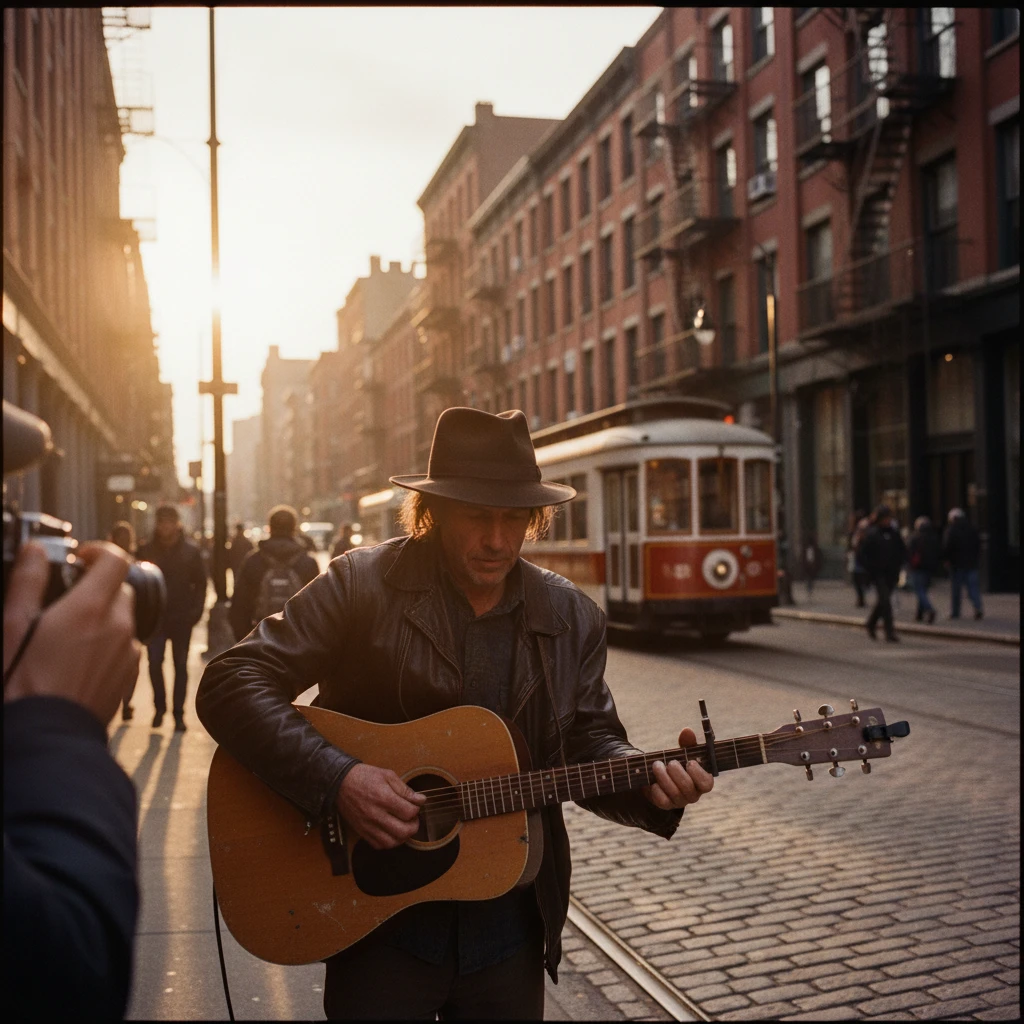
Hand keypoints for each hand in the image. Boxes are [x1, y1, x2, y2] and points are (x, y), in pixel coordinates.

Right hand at [4, 541, 139, 725]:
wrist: (45, 737)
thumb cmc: (22, 684)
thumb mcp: (11, 626)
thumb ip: (27, 581)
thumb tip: (36, 550)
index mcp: (92, 609)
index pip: (117, 560)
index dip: (99, 551)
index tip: (80, 558)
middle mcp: (119, 627)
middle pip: (120, 589)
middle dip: (96, 588)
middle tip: (65, 600)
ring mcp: (128, 653)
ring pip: (123, 620)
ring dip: (103, 618)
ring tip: (67, 636)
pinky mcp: (130, 676)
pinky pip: (126, 647)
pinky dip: (109, 644)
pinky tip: (79, 660)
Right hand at [336, 763, 425, 849]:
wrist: (340, 783)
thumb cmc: (365, 776)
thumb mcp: (387, 775)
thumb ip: (405, 789)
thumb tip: (421, 800)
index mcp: (384, 798)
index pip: (409, 812)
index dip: (417, 809)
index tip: (416, 804)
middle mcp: (376, 814)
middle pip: (403, 831)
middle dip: (414, 826)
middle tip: (413, 818)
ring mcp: (368, 825)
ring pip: (392, 842)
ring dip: (402, 836)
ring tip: (403, 826)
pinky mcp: (361, 831)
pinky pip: (379, 845)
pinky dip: (389, 842)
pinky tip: (391, 832)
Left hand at [643, 727, 714, 809]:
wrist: (658, 773)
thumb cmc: (677, 761)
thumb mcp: (683, 751)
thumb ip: (687, 742)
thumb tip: (687, 731)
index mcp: (701, 781)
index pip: (707, 784)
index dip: (699, 774)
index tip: (690, 762)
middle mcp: (693, 794)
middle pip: (689, 789)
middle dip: (678, 773)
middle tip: (670, 762)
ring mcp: (679, 801)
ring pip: (675, 794)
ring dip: (664, 777)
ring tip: (657, 765)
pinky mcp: (666, 805)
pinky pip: (662, 801)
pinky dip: (656, 790)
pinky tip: (653, 781)